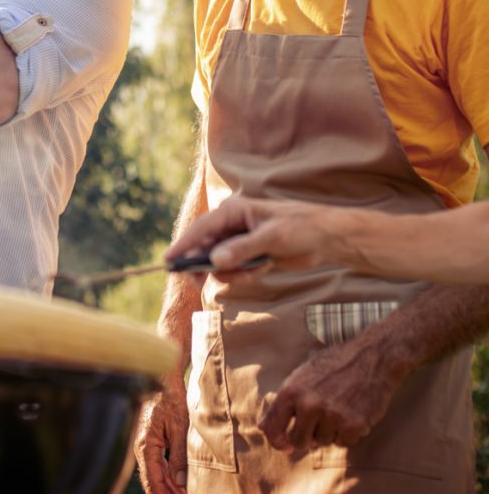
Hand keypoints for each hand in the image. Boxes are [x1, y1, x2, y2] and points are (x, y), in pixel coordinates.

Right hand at [134, 378, 188, 493]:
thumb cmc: (171, 399)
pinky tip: (179, 490)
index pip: (153, 482)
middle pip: (154, 484)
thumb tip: (180, 482)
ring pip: (156, 477)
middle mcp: (142, 449)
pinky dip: (169, 481)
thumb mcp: (179, 427)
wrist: (164, 378)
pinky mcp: (153, 441)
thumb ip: (179, 455)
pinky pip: (159, 467)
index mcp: (145, 446)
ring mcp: (146, 446)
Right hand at [166, 195, 333, 275]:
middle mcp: (231, 226)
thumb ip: (242, 249)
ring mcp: (238, 242)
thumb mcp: (271, 238)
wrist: (324, 238)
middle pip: (204, 248)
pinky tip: (265, 268)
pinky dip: (245, 275)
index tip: (168, 260)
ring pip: (219, 263)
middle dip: (206, 265)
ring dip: (234, 273)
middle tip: (201, 281)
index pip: (201, 228)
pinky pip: (234, 271)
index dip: (184, 244)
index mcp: (233, 211)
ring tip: (257, 268)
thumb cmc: (300, 227)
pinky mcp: (248, 255)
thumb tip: (214, 261)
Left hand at [259, 334, 404, 452]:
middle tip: (316, 425)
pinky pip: (343, 442)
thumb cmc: (334, 364)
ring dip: (329, 431)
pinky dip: (347, 433)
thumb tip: (262, 428)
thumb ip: (283, 403)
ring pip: (323, 442)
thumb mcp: (303, 375)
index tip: (283, 445)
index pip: (274, 428)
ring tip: (337, 408)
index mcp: (292, 390)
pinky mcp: (353, 425)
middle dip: (306, 438)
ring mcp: (332, 416)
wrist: (372, 356)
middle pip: (299, 442)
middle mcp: (309, 404)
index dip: (277, 441)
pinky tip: (352, 412)